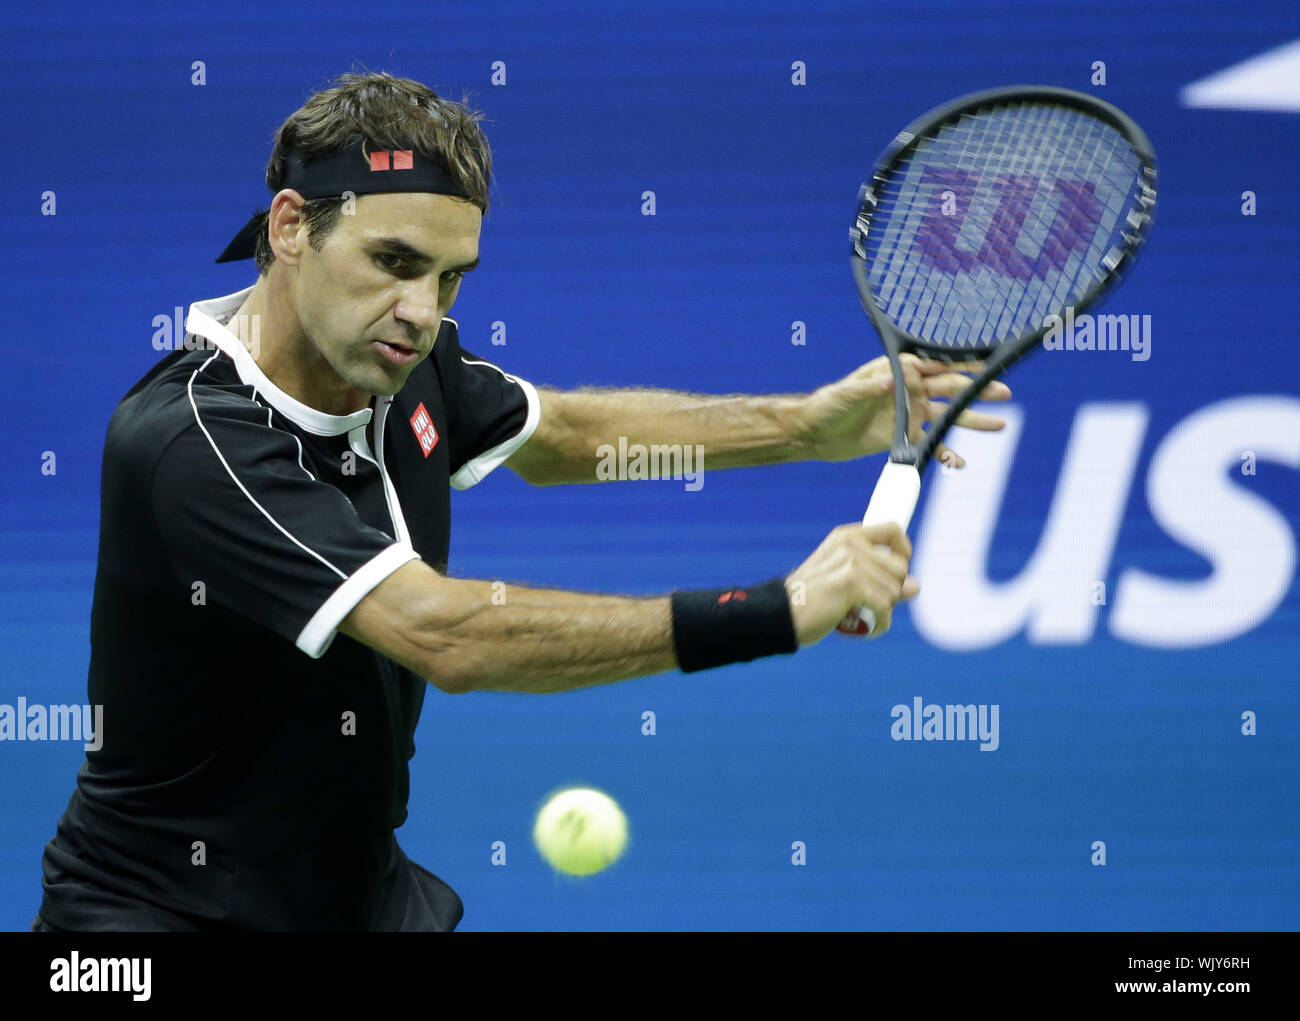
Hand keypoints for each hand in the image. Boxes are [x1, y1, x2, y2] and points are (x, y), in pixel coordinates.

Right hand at [785, 522, 918, 644]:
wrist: (780, 614)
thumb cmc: (811, 600)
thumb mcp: (844, 581)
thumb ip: (877, 579)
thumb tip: (915, 586)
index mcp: (847, 537)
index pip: (892, 529)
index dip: (904, 549)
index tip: (900, 569)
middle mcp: (850, 544)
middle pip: (899, 567)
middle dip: (893, 591)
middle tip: (873, 604)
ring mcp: (851, 562)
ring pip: (894, 590)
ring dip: (885, 611)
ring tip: (866, 619)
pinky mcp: (851, 583)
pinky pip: (885, 606)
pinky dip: (881, 623)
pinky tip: (871, 629)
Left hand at [798, 354, 1011, 467]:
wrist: (815, 433)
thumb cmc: (828, 405)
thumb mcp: (847, 393)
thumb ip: (869, 387)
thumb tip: (890, 380)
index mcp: (897, 371)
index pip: (935, 364)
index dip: (961, 363)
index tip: (988, 363)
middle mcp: (909, 390)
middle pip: (950, 388)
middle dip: (977, 391)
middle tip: (1004, 393)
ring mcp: (909, 413)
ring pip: (947, 416)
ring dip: (972, 420)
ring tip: (1000, 425)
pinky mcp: (903, 437)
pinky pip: (930, 445)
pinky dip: (946, 453)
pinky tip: (962, 463)